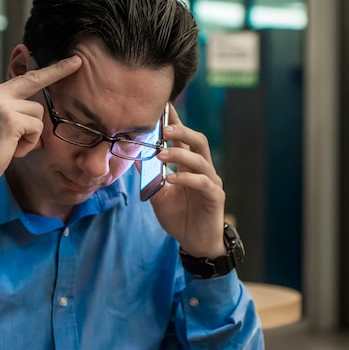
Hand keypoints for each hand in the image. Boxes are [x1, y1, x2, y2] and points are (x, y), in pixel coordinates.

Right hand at [0, 55, 81, 190]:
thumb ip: (10, 114)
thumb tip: (35, 110)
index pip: (20, 79)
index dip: (44, 71)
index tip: (64, 61)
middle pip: (34, 79)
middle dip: (58, 70)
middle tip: (78, 62)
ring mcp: (0, 105)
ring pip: (38, 113)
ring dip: (32, 134)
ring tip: (14, 146)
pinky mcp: (9, 119)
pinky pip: (36, 127)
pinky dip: (30, 143)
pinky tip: (14, 151)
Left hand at [150, 104, 226, 257]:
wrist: (195, 243)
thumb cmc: (179, 217)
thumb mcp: (158, 195)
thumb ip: (149, 177)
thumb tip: (133, 159)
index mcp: (189, 166)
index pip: (183, 138)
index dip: (176, 121)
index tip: (164, 106)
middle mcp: (203, 169)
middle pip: (198, 141)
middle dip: (182, 131)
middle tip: (163, 128)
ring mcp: (211, 182)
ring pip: (200, 159)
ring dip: (180, 154)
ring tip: (161, 154)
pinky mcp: (215, 197)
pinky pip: (202, 183)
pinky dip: (186, 178)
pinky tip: (171, 178)